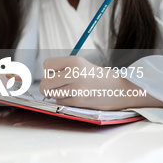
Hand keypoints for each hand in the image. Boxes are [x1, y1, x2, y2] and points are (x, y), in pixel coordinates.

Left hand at [40, 56, 161, 109]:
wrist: (120, 89)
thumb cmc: (95, 76)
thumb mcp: (79, 64)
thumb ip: (60, 68)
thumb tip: (42, 79)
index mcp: (74, 61)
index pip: (47, 65)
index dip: (49, 70)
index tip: (56, 72)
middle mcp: (75, 74)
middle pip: (45, 82)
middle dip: (47, 85)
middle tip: (56, 85)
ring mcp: (77, 89)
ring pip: (51, 93)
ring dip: (55, 93)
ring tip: (67, 89)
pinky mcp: (79, 101)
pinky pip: (60, 101)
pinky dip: (64, 100)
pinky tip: (75, 96)